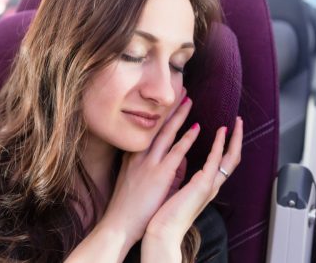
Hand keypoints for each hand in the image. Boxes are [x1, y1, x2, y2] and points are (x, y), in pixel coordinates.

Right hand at [99, 88, 198, 243]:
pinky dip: (187, 138)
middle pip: (155, 126)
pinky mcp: (159, 174)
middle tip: (179, 92)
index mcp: (132, 157)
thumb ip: (154, 169)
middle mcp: (138, 155)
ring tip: (188, 101)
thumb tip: (177, 161)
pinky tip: (197, 127)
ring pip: (166, 133)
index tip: (168, 103)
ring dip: (179, 116)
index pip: (147, 131)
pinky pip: (176, 152)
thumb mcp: (135, 181)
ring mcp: (149, 163)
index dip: (159, 115)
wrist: (118, 224)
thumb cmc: (127, 207)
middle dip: (168, 108)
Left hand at [144, 117, 242, 242]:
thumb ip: (180, 172)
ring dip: (233, 138)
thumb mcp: (173, 186)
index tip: (227, 128)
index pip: (222, 161)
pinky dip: (220, 146)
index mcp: (204, 184)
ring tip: (235, 122)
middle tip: (239, 120)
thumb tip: (181, 156)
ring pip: (229, 158)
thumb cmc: (163, 213)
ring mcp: (209, 186)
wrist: (161, 231)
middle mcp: (211, 185)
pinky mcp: (202, 186)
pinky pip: (215, 162)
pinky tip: (221, 133)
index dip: (227, 144)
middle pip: (232, 158)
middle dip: (237, 138)